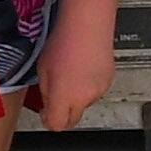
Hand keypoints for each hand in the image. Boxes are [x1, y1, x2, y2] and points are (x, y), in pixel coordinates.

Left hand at [23, 16, 117, 132]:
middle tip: (55, 102)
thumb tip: (47, 103)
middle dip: (62, 115)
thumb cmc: (64, 41)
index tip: (45, 114)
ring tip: (70, 75)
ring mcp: (98, 91)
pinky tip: (82, 70)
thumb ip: (46, 92)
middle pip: (72, 120)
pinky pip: (94, 91)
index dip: (48, 121)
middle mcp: (83, 99)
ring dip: (76, 97)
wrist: (88, 26)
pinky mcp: (108, 82)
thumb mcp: (43, 69)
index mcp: (64, 97)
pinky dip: (87, 86)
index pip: (56, 125)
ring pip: (84, 105)